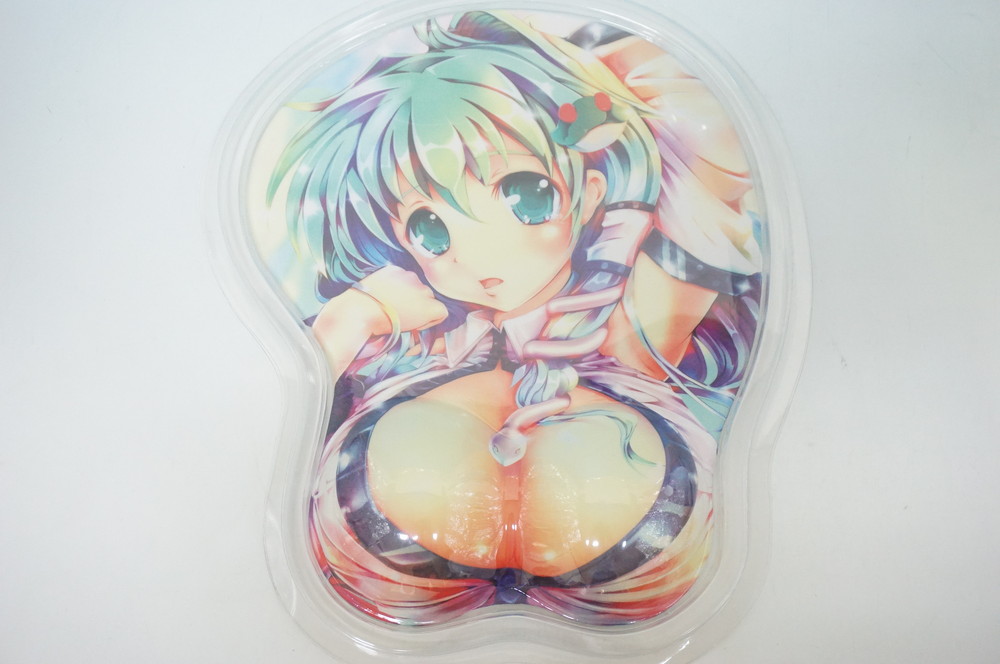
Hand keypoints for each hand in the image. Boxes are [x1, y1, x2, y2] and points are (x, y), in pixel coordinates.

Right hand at [317, 266, 447, 337]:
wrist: (360, 311)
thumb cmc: (357, 306)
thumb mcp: (370, 289)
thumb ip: (385, 289)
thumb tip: (392, 299)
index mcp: (395, 270)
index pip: (409, 283)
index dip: (405, 297)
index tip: (395, 306)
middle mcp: (411, 276)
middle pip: (421, 291)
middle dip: (415, 303)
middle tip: (400, 315)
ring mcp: (421, 290)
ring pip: (431, 301)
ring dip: (422, 311)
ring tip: (405, 320)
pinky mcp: (429, 305)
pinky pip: (441, 313)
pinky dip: (432, 321)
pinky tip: (416, 325)